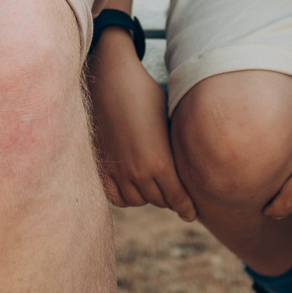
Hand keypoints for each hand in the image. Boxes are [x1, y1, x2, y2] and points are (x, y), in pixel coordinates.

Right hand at [89, 36, 194, 219]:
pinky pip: (115, 197)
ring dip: (148, 196)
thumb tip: (190, 160)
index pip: (178, 198)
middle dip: (169, 198)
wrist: (109, 78)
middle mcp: (138, 172)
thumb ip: (177, 146)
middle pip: (159, 201)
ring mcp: (117, 170)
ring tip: (153, 187)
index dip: (186, 208)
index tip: (191, 214)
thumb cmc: (145, 92)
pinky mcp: (100, 166)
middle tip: (174, 193)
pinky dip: (126, 197)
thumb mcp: (170, 117)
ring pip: (137, 201)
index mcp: (160, 161)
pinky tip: (132, 187)